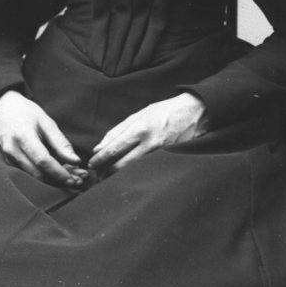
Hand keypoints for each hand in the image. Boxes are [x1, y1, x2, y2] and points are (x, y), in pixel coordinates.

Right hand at [0, 90, 88, 187]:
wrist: (0, 108)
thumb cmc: (26, 112)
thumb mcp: (45, 121)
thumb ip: (60, 142)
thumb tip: (75, 160)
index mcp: (24, 136)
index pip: (43, 161)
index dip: (59, 172)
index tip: (73, 179)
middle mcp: (13, 150)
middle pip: (37, 174)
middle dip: (57, 180)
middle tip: (76, 181)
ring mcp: (8, 158)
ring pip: (32, 177)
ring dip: (51, 180)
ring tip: (69, 177)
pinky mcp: (7, 162)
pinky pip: (26, 173)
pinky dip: (42, 175)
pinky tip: (54, 173)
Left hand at [88, 92, 209, 174]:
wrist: (194, 113)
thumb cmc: (165, 111)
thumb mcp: (140, 114)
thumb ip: (119, 130)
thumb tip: (99, 147)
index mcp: (139, 128)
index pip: (114, 149)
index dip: (99, 159)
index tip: (91, 164)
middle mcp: (148, 143)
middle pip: (120, 165)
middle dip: (106, 171)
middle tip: (98, 172)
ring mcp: (158, 154)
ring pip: (131, 171)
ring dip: (118, 175)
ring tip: (109, 174)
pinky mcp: (165, 161)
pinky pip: (144, 171)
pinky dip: (133, 173)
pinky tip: (128, 173)